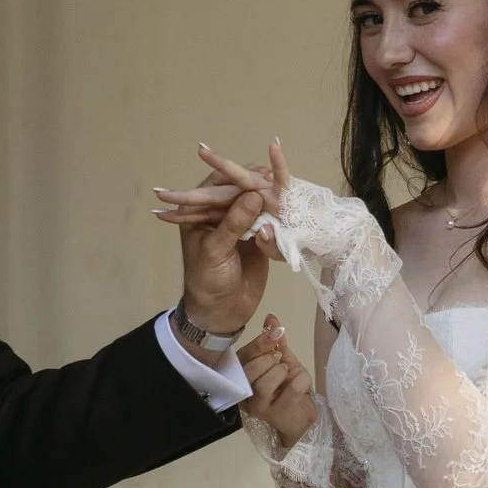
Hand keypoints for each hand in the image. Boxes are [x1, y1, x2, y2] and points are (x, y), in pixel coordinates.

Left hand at [152, 139, 279, 342]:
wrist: (221, 312)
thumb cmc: (208, 281)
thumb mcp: (216, 251)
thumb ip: (234, 223)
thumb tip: (254, 195)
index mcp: (200, 211)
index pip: (219, 183)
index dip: (240, 176)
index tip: (262, 174)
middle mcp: (220, 211)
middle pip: (242, 189)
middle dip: (261, 187)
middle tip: (280, 186)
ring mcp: (240, 222)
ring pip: (259, 202)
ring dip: (272, 202)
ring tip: (287, 199)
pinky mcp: (257, 234)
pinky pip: (269, 219)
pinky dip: (278, 219)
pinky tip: (286, 216)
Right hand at [241, 314, 317, 447]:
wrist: (302, 418)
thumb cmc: (288, 388)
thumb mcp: (282, 361)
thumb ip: (275, 341)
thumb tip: (271, 317)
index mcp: (241, 375)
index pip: (244, 354)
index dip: (260, 342)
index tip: (275, 331)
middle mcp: (243, 392)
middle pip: (250, 368)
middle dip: (270, 359)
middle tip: (280, 363)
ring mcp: (257, 405)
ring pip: (266, 381)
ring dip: (282, 371)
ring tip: (287, 375)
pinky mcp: (275, 414)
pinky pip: (291, 387)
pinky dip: (301, 379)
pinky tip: (300, 384)